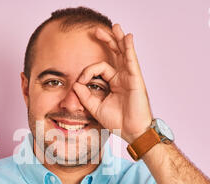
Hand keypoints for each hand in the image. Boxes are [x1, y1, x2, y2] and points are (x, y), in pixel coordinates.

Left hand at [72, 23, 152, 143]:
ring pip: (123, 53)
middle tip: (96, 30)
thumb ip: (84, 95)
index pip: (99, 68)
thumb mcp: (95, 107)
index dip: (87, 72)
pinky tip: (127, 37)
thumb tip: (75, 83)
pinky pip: (131, 60)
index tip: (80, 82)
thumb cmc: (117, 121)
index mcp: (114, 82)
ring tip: (115, 26)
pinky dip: (129, 48)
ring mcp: (130, 77)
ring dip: (118, 39)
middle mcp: (122, 77)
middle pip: (114, 53)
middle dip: (106, 40)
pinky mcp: (135, 79)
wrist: (131, 131)